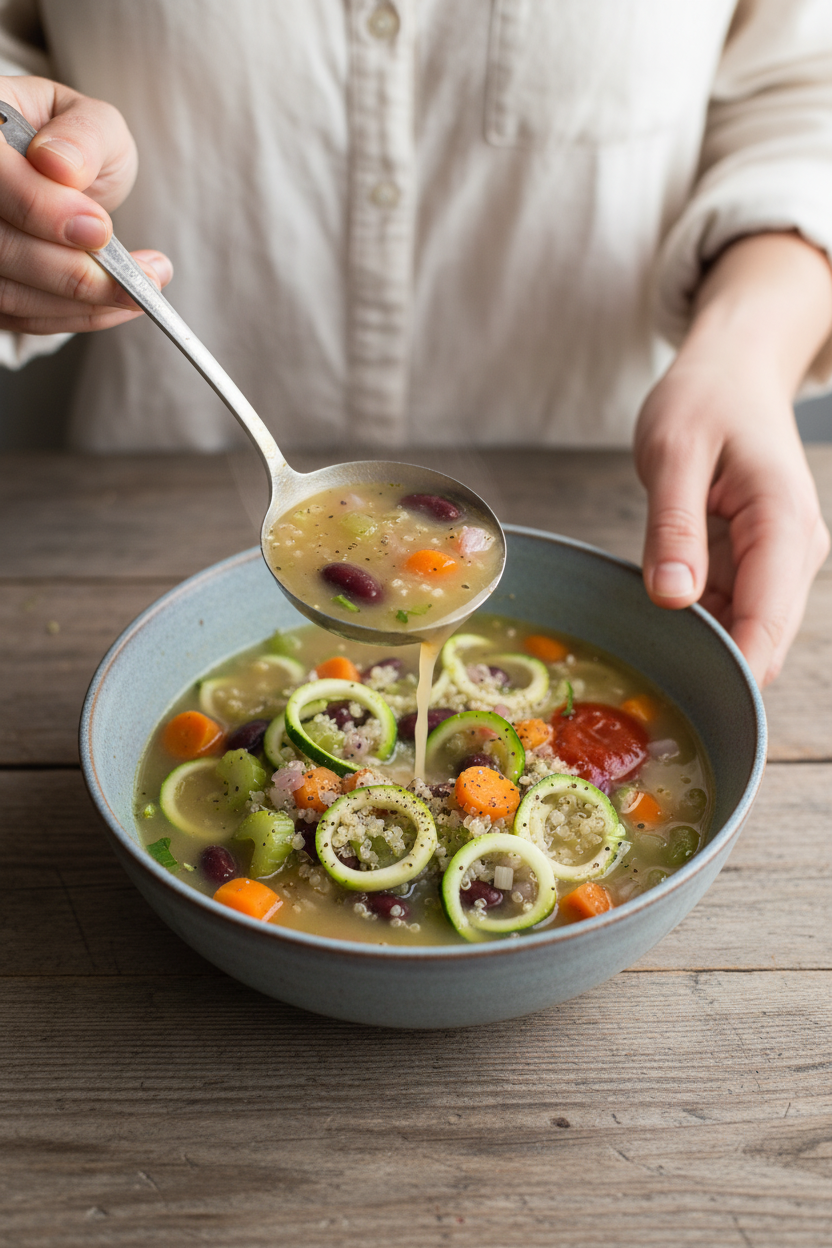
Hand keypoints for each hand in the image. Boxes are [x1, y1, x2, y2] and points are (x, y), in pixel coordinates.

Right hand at [0, 76, 170, 333]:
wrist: (61, 178)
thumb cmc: (74, 146)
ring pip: (9, 292)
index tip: (99, 228)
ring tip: (143, 289)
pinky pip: (23, 316)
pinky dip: (76, 316)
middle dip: (71, 272)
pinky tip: (117, 303)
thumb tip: (61, 165)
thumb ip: (82, 137)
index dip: (41, 208)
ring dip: (83, 302)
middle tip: (138, 278)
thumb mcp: (92, 123)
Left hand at [636, 234, 831, 685]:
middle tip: (640, 668)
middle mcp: (796, 553)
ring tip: (641, 634)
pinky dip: (694, 618)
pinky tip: (656, 610)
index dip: (727, 672)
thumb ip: (673, 528)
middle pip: (759, 640)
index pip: (765, 626)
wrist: (734, 371)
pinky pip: (728, 610)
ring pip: (743, 632)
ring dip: (697, 642)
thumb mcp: (673, 453)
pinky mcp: (760, 564)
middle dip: (706, 662)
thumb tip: (674, 598)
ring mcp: (781, 562)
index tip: (676, 694)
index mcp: (784, 526)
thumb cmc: (705, 399)